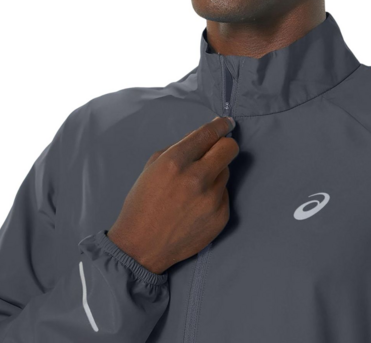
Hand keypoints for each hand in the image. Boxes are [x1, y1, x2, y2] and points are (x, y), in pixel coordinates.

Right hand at [107, 116, 237, 274]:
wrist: (140, 247)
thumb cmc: (143, 203)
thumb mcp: (152, 166)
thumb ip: (179, 148)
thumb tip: (204, 136)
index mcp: (176, 162)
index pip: (209, 134)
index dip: (221, 125)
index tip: (226, 122)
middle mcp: (197, 178)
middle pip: (229, 148)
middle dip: (225, 145)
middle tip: (217, 149)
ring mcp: (212, 199)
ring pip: (226, 172)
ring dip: (215, 173)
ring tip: (195, 188)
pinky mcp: (221, 217)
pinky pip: (224, 194)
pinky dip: (214, 195)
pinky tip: (196, 206)